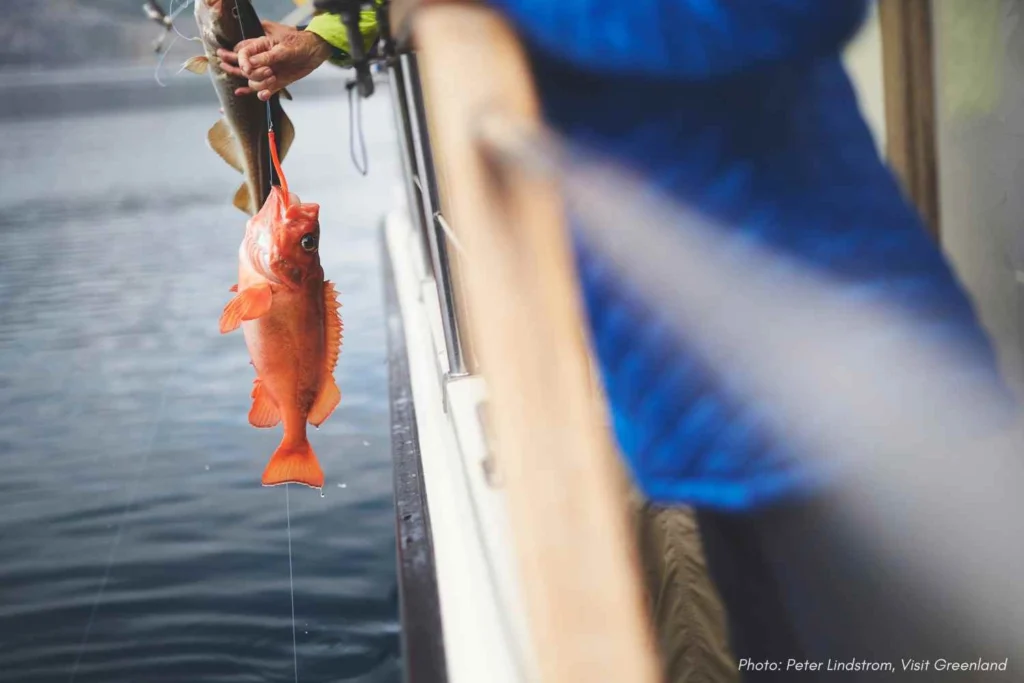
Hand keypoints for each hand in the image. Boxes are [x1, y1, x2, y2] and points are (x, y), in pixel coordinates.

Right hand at [218, 20, 332, 100]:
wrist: (314, 52)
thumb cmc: (299, 44)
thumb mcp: (284, 48)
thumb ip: (267, 56)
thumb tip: (250, 64)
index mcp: (259, 46)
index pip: (241, 54)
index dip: (241, 62)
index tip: (248, 69)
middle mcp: (260, 60)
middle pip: (241, 70)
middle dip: (249, 73)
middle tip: (267, 71)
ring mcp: (266, 72)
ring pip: (252, 82)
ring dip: (260, 83)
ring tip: (273, 76)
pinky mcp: (274, 82)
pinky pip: (263, 91)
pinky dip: (262, 95)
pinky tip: (264, 95)